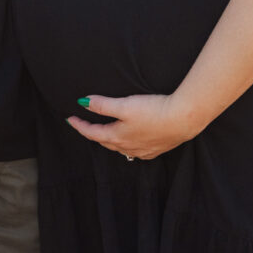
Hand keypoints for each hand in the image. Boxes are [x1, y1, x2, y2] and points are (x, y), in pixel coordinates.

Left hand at [66, 93, 192, 159]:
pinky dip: (126, 145)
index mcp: (117, 137)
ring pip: (119, 147)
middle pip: (104, 141)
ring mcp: (142, 150)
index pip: (92, 133)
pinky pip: (135, 150)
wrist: (183, 120)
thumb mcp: (125, 105)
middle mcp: (128, 147)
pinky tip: (130, 141)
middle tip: (84, 124)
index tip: (69, 119)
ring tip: (104, 132)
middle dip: (93, 133)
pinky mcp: (155, 149)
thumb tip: (83, 102)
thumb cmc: (153, 110)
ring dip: (109, 140)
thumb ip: (103, 104)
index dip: (79, 125)